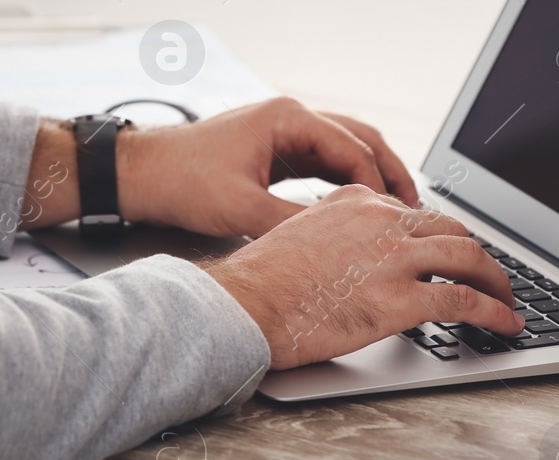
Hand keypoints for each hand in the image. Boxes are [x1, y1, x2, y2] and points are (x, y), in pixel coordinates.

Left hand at [116, 97, 419, 237]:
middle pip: (361, 139)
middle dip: (390, 173)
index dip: (380, 185)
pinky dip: (347, 181)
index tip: (397, 216)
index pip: (353, 149)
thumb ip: (295, 223)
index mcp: (287, 119)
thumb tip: (340, 242)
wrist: (143, 175)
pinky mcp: (277, 150)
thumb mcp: (242, 210)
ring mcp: (285, 132)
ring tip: (396, 210)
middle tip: (415, 207)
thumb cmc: (182, 182)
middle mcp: (291, 118)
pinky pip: (325, 161)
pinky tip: (360, 207)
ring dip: (372, 176)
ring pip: (346, 149)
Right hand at [204, 185, 524, 369]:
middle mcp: (381, 221)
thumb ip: (338, 238)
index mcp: (356, 202)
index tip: (451, 255)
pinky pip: (465, 301)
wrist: (244, 305)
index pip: (415, 212)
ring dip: (497, 281)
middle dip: (478, 254)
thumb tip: (357, 263)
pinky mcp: (402, 298)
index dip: (441, 238)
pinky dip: (494, 313)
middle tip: (490, 277)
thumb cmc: (259, 284)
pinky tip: (505, 325)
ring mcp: (394, 257)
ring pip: (469, 258)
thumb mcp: (300, 238)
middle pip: (452, 229)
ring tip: (508, 302)